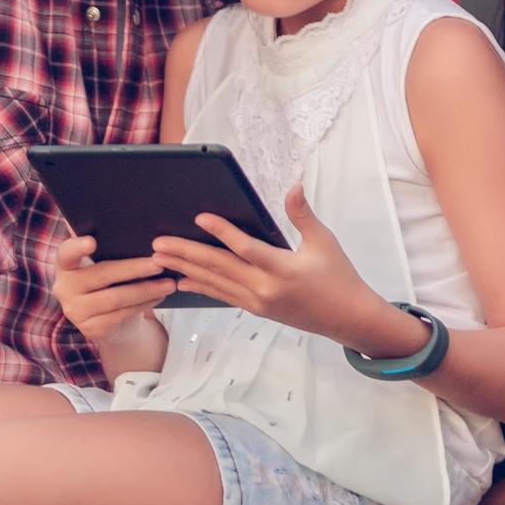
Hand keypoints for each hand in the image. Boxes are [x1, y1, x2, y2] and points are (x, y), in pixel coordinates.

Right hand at [51, 233, 176, 349]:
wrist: (107, 318)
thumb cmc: (107, 281)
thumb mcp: (102, 262)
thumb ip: (106, 244)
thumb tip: (121, 218)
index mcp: (65, 265)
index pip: (66, 253)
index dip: (77, 247)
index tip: (92, 241)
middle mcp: (64, 288)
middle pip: (102, 275)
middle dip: (134, 269)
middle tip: (159, 263)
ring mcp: (75, 311)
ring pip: (116, 298)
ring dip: (146, 290)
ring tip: (168, 283)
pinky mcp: (91, 329)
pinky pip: (122, 314)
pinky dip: (144, 304)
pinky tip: (158, 297)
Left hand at [150, 188, 395, 350]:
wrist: (347, 318)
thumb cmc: (339, 275)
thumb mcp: (324, 241)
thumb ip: (302, 215)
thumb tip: (293, 186)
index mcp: (283, 269)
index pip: (244, 248)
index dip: (221, 231)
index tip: (198, 217)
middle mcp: (265, 289)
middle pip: (218, 268)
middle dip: (185, 253)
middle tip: (158, 243)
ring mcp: (258, 302)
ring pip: (214, 283)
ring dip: (185, 269)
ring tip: (159, 259)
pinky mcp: (257, 310)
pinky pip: (222, 296)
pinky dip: (201, 286)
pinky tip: (181, 280)